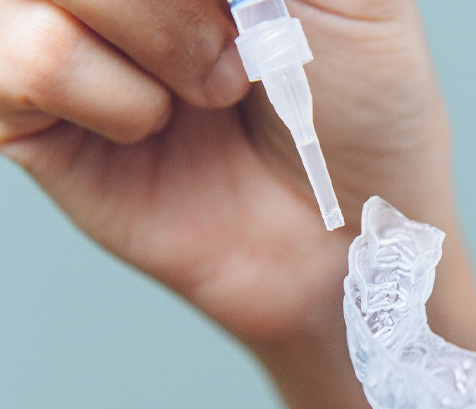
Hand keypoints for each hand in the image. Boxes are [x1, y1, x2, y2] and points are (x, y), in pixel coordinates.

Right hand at [0, 0, 449, 346]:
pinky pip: (22, 58)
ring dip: (154, 33)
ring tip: (214, 90)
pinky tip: (152, 125)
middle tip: (241, 44)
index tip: (239, 8)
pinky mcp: (31, 113)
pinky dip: (107, 92)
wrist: (346, 239)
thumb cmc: (363, 115)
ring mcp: (69, 34)